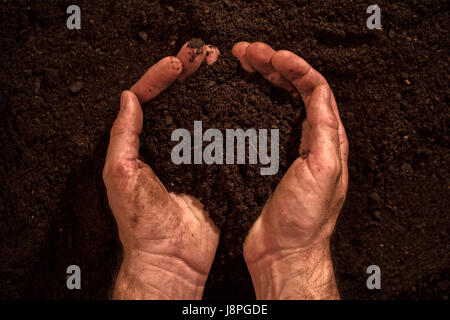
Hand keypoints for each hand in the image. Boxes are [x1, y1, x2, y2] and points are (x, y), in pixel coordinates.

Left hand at [103, 41, 219, 299]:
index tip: (175, 65)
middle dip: (187, 76)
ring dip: (208, 90)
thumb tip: (127, 98)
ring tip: (217, 68)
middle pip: (176, 101)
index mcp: (141, 146)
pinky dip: (225, 119)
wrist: (172, 256)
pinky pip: (219, 139)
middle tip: (200, 55)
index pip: (147, 100)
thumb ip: (123, 135)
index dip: (159, 78)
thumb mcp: (120, 174)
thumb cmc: (143, 223)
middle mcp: (166, 147)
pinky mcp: (212, 169)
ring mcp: (191, 157)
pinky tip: (233, 101)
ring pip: (199, 114)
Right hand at [233, 42, 348, 298]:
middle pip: (294, 90)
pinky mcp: (265, 159)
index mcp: (327, 139)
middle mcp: (308, 139)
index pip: (314, 90)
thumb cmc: (304, 220)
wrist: (282, 252)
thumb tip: (317, 94)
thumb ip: (324, 131)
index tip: (271, 56)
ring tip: (241, 63)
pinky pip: (259, 122)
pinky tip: (239, 94)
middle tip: (248, 53)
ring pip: (276, 102)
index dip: (295, 67)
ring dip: (261, 78)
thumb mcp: (324, 170)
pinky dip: (250, 103)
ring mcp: (285, 147)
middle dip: (273, 66)